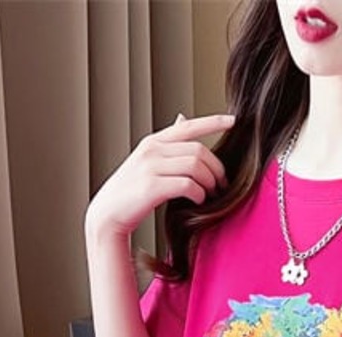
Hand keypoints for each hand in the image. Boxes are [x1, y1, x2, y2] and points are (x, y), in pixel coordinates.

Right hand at [85, 112, 234, 241]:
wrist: (107, 214)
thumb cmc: (131, 191)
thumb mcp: (147, 160)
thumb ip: (167, 143)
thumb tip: (182, 118)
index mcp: (154, 142)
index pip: (188, 126)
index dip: (213, 122)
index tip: (234, 120)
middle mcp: (152, 150)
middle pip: (198, 150)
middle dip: (216, 168)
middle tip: (222, 184)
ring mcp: (151, 167)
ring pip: (195, 166)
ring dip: (210, 182)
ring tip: (211, 194)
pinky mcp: (152, 187)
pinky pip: (187, 185)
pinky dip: (199, 193)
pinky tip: (199, 200)